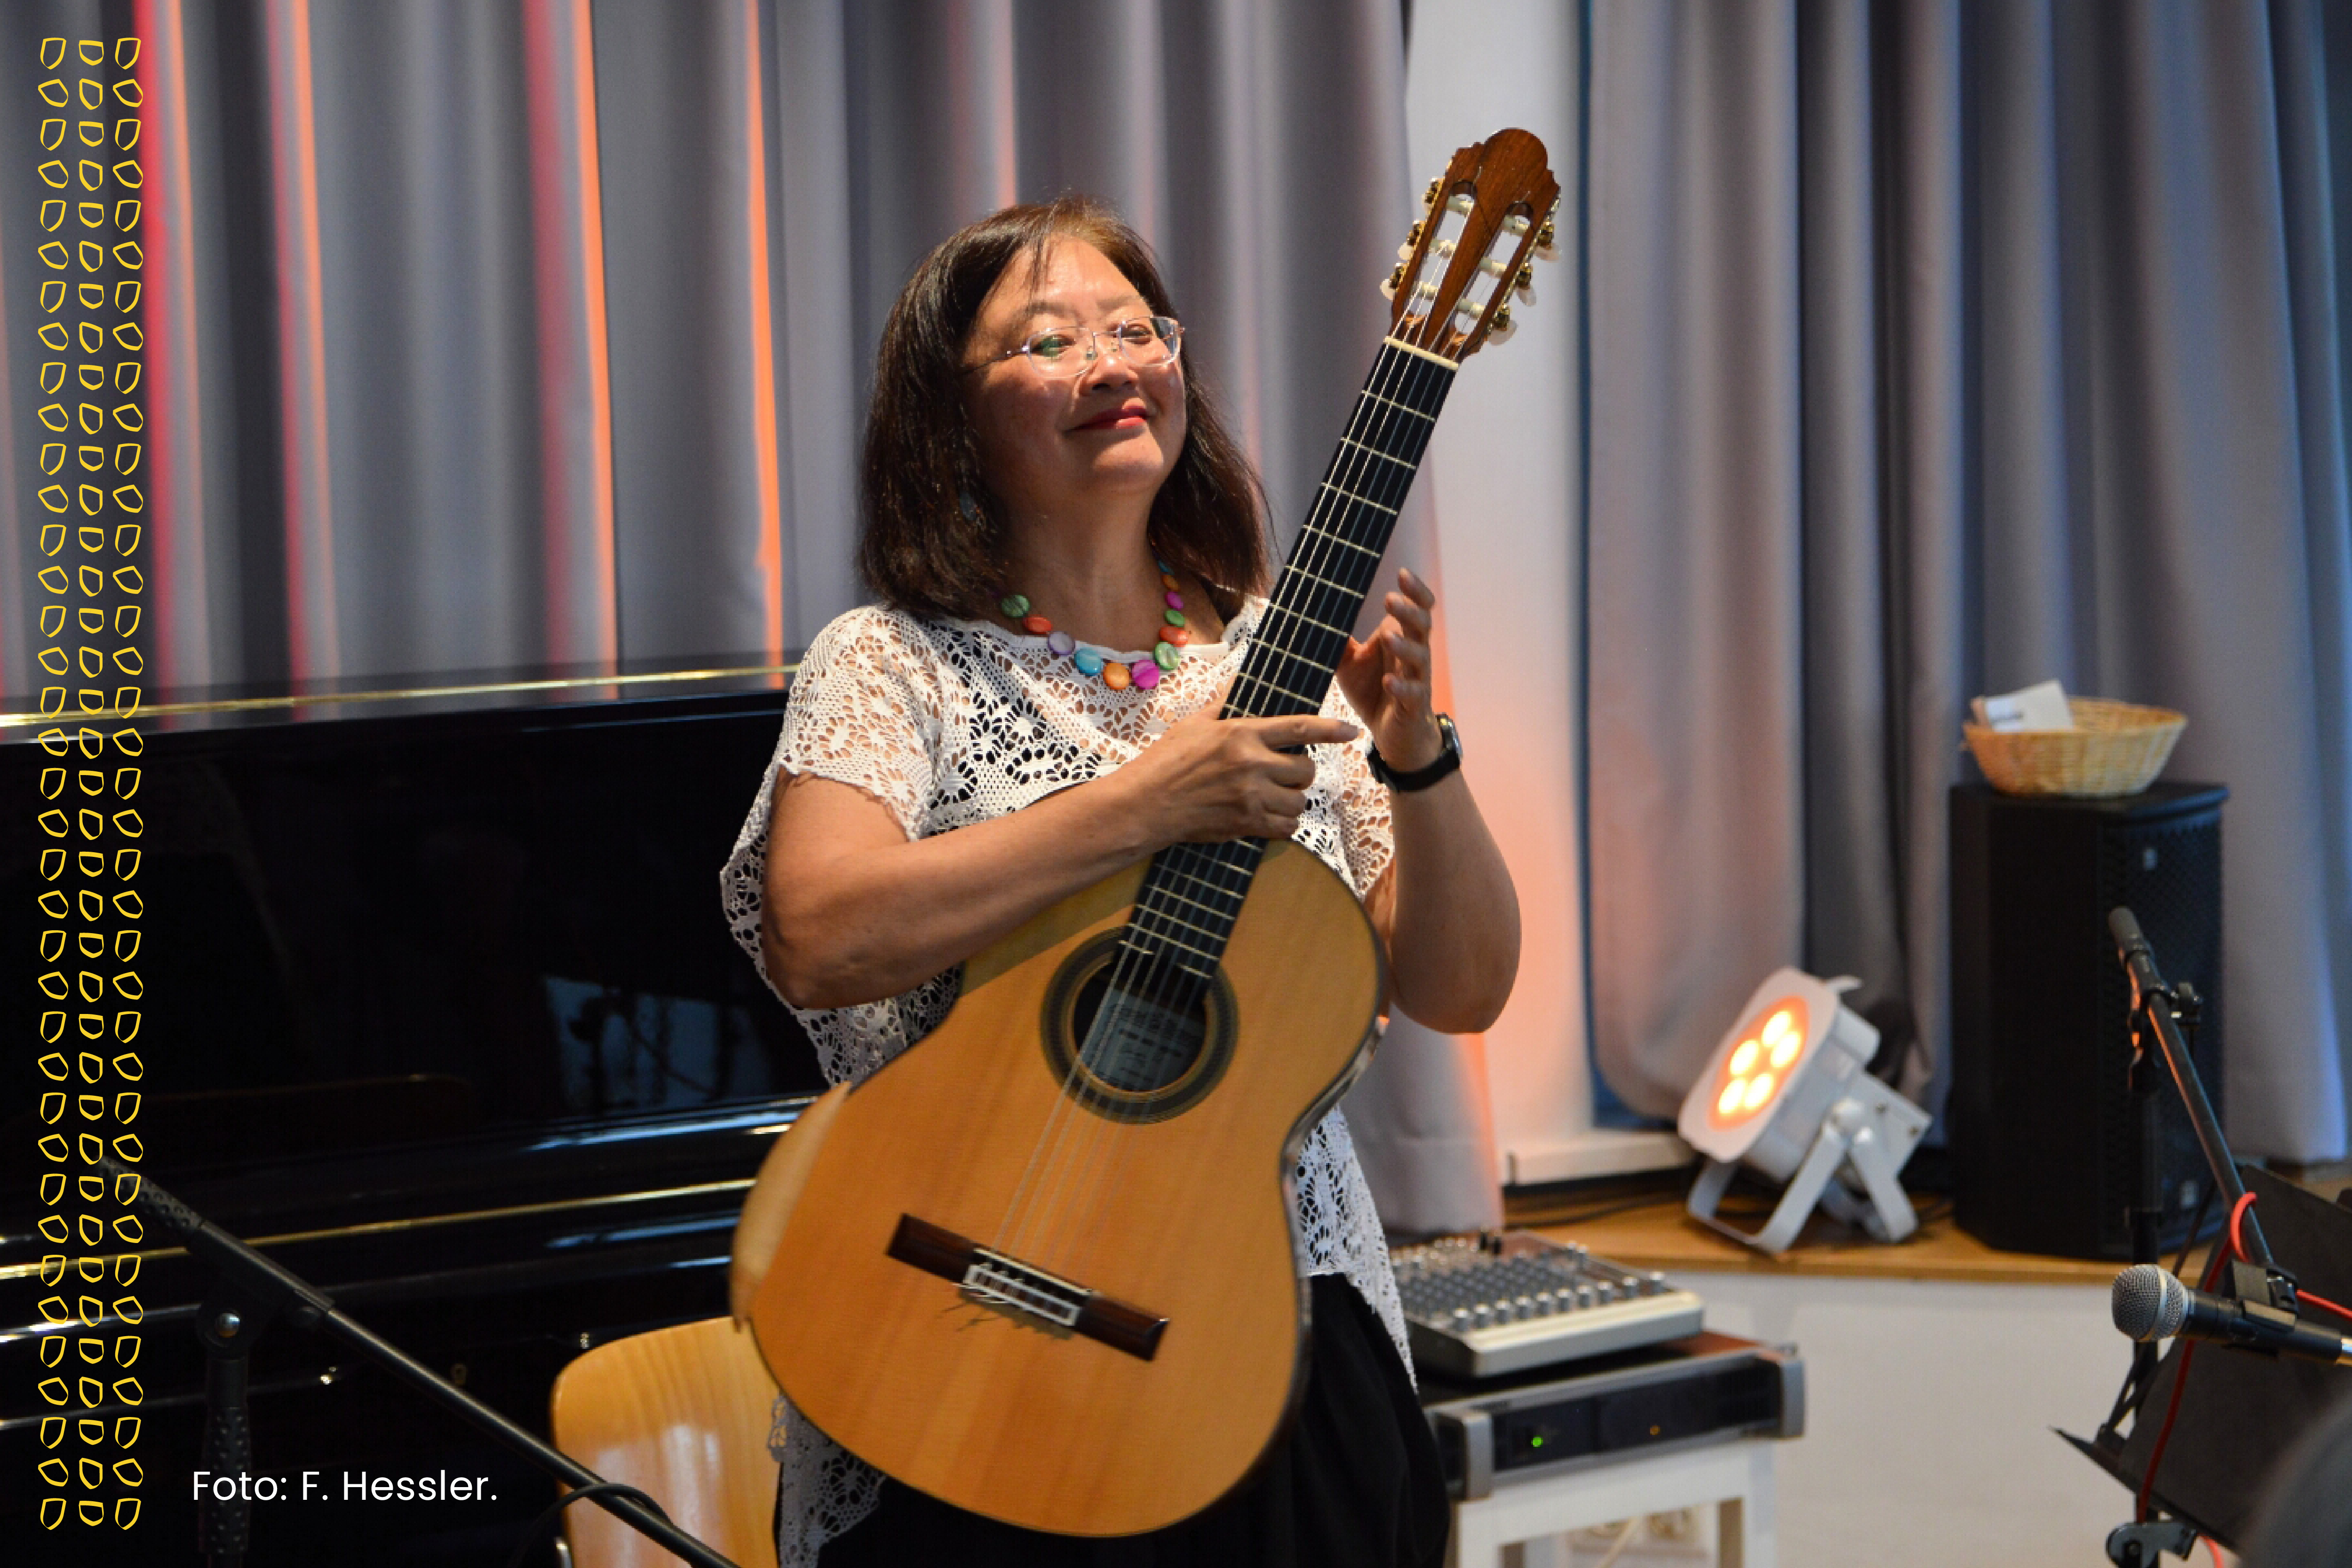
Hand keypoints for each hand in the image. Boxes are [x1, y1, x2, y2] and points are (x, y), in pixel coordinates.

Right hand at [1115, 680, 1359, 843]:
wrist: (1147, 803)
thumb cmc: (1167, 760)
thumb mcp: (1195, 723)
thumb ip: (1224, 704)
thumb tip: (1240, 681)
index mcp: (1242, 733)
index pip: (1298, 728)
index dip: (1330, 730)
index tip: (1351, 732)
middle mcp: (1252, 764)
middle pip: (1306, 769)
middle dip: (1300, 771)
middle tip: (1284, 772)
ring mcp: (1251, 797)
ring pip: (1300, 800)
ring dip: (1293, 798)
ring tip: (1274, 794)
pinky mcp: (1246, 823)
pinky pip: (1287, 827)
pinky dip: (1284, 823)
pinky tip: (1269, 816)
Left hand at [1336, 567, 1443, 771]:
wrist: (1393, 735)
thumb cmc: (1373, 691)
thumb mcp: (1350, 664)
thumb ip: (1339, 642)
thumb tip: (1312, 618)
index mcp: (1402, 638)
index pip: (1418, 608)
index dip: (1415, 591)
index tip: (1402, 573)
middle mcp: (1414, 654)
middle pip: (1421, 625)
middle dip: (1408, 611)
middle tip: (1390, 600)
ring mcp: (1416, 679)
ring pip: (1420, 657)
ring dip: (1404, 646)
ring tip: (1387, 636)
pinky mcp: (1414, 705)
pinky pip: (1413, 693)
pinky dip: (1402, 686)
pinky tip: (1390, 680)